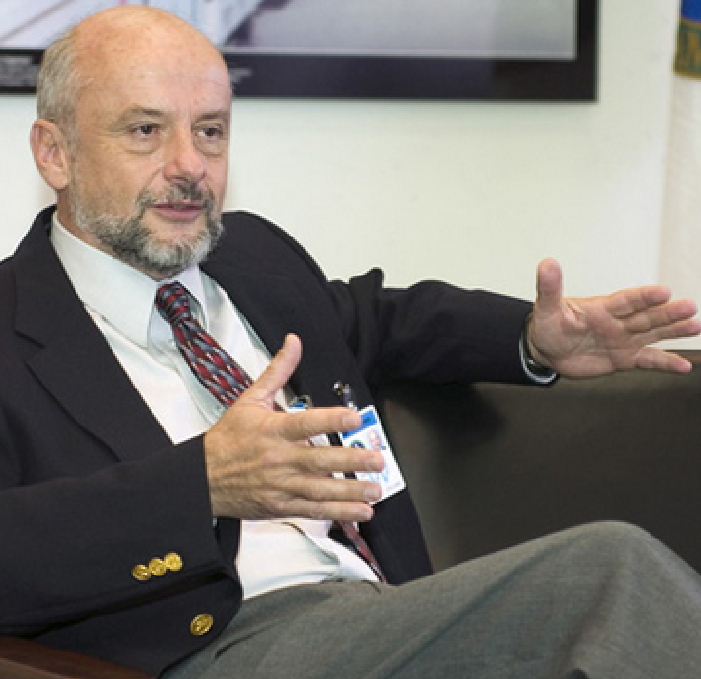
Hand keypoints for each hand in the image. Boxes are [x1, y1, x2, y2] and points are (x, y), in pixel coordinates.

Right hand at [203, 334, 384, 521]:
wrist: (203, 478)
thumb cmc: (228, 439)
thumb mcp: (250, 399)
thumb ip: (277, 371)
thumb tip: (293, 344)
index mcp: (273, 430)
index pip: (305, 424)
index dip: (331, 420)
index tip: (354, 418)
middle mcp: (279, 459)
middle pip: (319, 461)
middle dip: (351, 461)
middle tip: (377, 459)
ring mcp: (281, 485)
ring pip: (320, 490)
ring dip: (350, 492)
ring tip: (375, 489)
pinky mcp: (281, 506)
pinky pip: (313, 510)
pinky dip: (338, 513)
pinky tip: (360, 512)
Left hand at [527, 258, 700, 376]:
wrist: (546, 351)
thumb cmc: (548, 326)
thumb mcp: (546, 308)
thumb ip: (549, 288)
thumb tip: (547, 263)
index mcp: (602, 308)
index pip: (626, 300)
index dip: (643, 297)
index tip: (663, 292)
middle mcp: (617, 322)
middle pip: (646, 316)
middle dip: (667, 313)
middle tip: (689, 307)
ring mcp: (623, 340)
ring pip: (653, 334)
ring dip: (674, 331)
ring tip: (695, 326)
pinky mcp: (623, 359)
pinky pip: (647, 360)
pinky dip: (665, 363)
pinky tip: (683, 365)